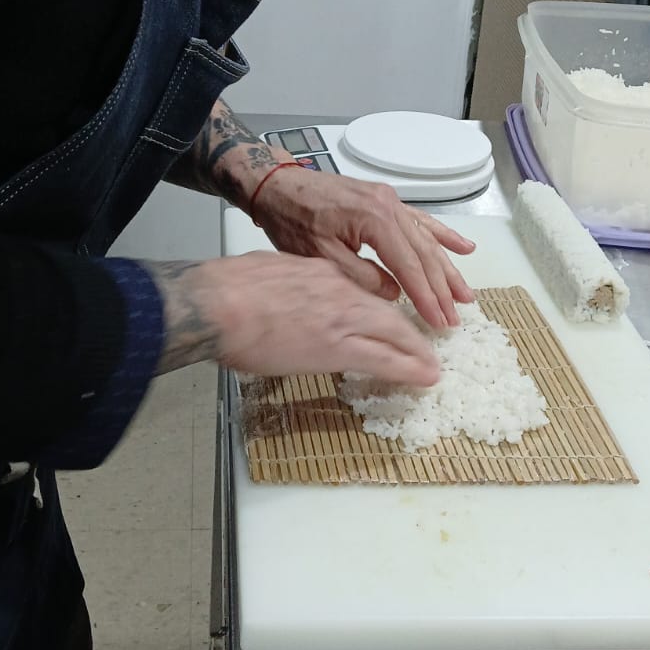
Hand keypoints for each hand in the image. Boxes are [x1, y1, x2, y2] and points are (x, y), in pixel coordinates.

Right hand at [150, 254, 439, 383]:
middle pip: (387, 311)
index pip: (361, 292)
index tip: (384, 320)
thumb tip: (281, 300)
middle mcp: (340, 290)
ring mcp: (342, 318)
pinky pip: (385, 359)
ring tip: (430, 366)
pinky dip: (410, 368)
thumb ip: (284, 286)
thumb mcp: (265, 274)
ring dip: (417, 351)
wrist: (219, 303)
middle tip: (424, 345)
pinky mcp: (338, 347)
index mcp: (319, 272)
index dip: (377, 309)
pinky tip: (425, 377)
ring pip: (395, 333)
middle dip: (409, 331)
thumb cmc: (227, 289)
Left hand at [250, 168, 475, 327]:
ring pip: (426, 238)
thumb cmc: (292, 220)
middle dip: (441, 288)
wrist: (278, 185)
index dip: (425, 296)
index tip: (439, 321)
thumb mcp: (321, 256)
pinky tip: (463, 248)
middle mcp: (389, 206)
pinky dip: (441, 235)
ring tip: (466, 294)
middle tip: (455, 317)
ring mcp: (390, 201)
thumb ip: (361, 276)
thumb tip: (392, 293)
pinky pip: (420, 220)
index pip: (408, 266)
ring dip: (447, 267)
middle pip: (423, 253)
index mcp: (374, 219)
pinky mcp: (384, 201)